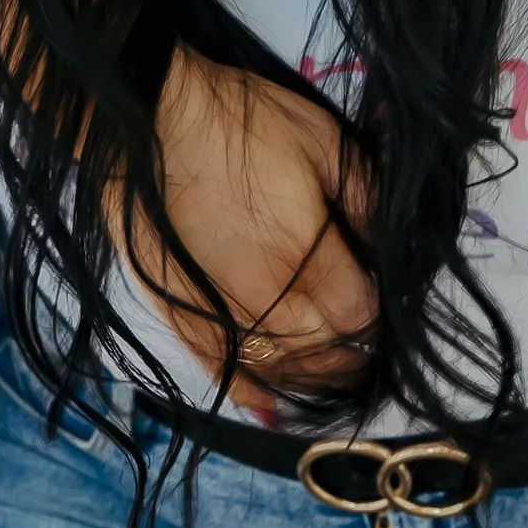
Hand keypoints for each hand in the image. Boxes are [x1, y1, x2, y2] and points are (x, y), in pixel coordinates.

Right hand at [138, 49, 376, 415]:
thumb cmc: (241, 124)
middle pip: (324, 354)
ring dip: (311, 377)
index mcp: (306, 259)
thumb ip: (363, 200)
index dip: (378, 314)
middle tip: (361, 337)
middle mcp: (266, 303)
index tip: (379, 299)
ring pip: (278, 372)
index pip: (360, 316)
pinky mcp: (179, 319)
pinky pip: (222, 374)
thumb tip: (382, 246)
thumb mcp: (325, 142)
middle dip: (351, 352)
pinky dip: (251, 394)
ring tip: (330, 371)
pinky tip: (271, 407)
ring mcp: (218, 317)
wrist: (145, 120)